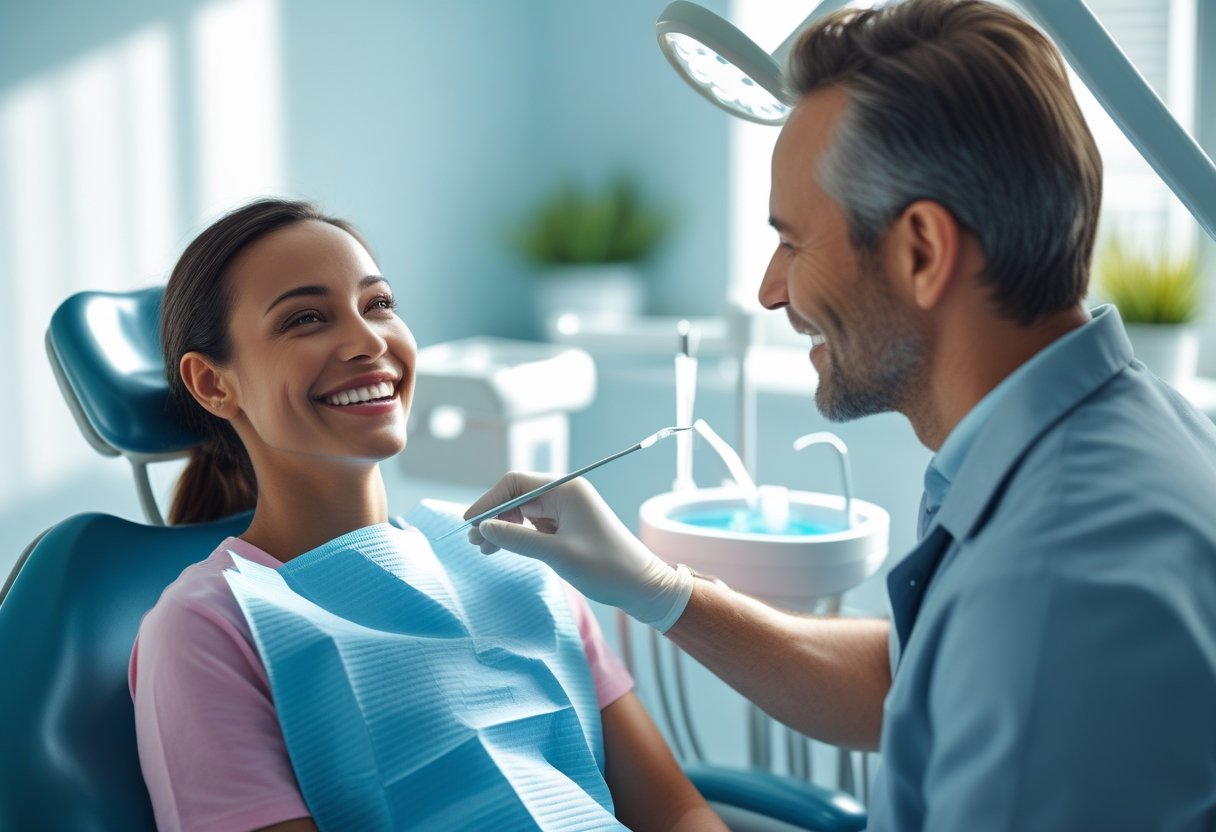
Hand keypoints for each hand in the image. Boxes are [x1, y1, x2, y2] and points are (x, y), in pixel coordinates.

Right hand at [464, 472, 693, 631]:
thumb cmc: (606, 568)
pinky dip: (516, 535)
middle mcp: (565, 493)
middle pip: (516, 496)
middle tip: (473, 543)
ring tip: (483, 550)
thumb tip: (483, 528)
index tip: (469, 524)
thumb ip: (518, 539)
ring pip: (522, 511)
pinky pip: (533, 525)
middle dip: (493, 517)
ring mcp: (565, 509)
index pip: (515, 483)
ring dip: (502, 528)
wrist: (641, 585)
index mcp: (565, 489)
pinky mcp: (566, 526)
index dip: (488, 502)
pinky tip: (501, 549)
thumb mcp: (557, 555)